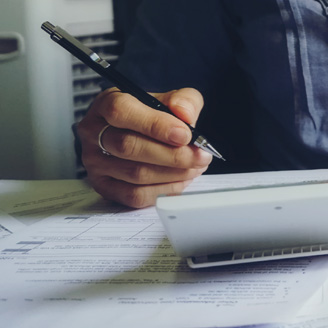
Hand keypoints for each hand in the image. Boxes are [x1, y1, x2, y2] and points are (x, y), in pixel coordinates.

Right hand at [77, 88, 211, 207]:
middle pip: (129, 147)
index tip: (184, 134)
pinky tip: (181, 180)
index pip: (122, 111)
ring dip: (173, 173)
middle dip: (173, 155)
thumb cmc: (153, 117)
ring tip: (195, 166)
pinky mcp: (104, 186)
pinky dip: (164, 189)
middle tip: (200, 156)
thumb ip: (184, 101)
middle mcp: (93, 132)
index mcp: (107, 104)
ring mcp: (95, 162)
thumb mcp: (171, 100)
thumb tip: (186, 115)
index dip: (156, 125)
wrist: (139, 134)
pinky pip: (135, 195)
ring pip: (135, 173)